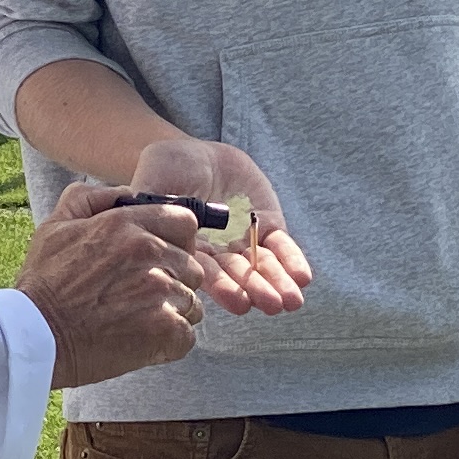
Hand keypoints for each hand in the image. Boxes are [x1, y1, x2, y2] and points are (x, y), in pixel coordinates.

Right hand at [17, 185, 211, 388]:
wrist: (34, 337)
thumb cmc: (43, 284)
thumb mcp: (56, 225)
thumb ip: (90, 198)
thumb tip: (124, 192)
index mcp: (128, 225)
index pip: (185, 221)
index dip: (178, 240)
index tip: (162, 257)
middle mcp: (150, 253)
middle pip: (192, 265)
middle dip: (174, 280)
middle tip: (143, 296)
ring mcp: (161, 292)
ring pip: (191, 302)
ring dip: (170, 312)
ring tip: (137, 321)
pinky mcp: (165, 330)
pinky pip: (187, 334)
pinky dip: (169, 341)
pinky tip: (141, 341)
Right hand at [127, 138, 311, 316]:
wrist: (196, 152)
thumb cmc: (167, 169)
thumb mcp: (155, 182)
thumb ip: (155, 207)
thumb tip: (157, 227)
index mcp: (188, 250)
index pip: (206, 272)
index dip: (223, 287)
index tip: (240, 304)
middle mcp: (218, 253)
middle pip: (239, 275)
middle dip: (257, 290)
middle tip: (273, 305)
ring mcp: (244, 241)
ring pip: (263, 265)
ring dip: (278, 282)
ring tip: (292, 301)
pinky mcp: (267, 225)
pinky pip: (282, 246)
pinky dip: (293, 260)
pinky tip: (303, 276)